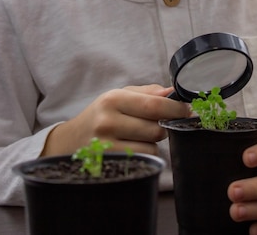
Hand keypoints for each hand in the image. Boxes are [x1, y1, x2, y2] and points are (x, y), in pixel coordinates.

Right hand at [41, 84, 189, 156]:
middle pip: (156, 128)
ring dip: (153, 143)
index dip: (176, 109)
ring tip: (138, 137)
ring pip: (152, 147)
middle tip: (157, 124)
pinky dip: (145, 154)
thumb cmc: (100, 115)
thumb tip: (172, 92)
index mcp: (113, 99)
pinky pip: (142, 160)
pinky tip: (132, 148)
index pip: (154, 105)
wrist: (69, 142)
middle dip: (164, 126)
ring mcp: (107, 147)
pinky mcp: (109, 165)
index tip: (187, 110)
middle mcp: (108, 122)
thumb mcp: (118, 96)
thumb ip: (147, 93)